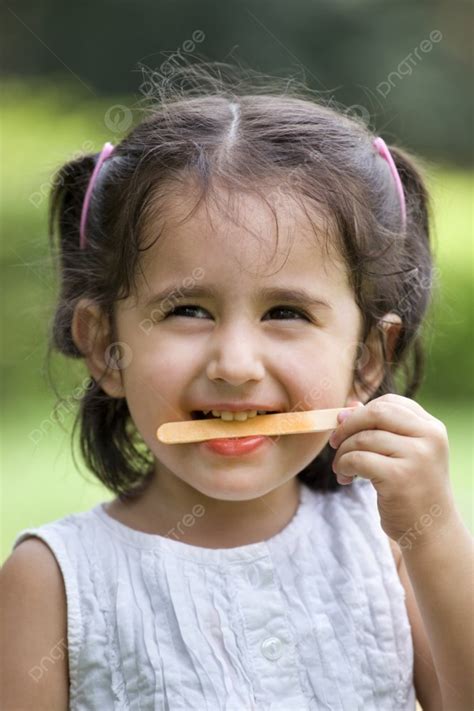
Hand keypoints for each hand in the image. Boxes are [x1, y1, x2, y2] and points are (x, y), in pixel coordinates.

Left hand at [329, 393, 457, 546]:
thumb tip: (348, 407)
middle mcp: (428, 438)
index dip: (361, 411)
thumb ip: (381, 429)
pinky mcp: (399, 477)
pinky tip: (345, 478)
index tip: (344, 424)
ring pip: (363, 438)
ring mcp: (416, 457)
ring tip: (342, 468)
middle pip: (376, 413)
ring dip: (342, 452)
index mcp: (432, 428)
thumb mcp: (404, 454)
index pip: (390, 403)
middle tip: (334, 442)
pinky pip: (357, 459)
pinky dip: (343, 466)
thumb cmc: (412, 489)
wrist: (431, 531)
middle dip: (348, 425)